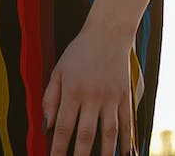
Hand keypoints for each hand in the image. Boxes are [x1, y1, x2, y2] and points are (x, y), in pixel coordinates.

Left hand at [43, 23, 135, 155]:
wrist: (109, 31)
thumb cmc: (80, 51)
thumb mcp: (58, 71)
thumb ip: (50, 99)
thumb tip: (47, 127)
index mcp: (73, 91)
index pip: (63, 128)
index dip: (58, 150)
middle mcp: (92, 96)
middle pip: (85, 135)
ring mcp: (111, 96)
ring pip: (108, 133)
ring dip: (104, 153)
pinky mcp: (125, 94)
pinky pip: (126, 121)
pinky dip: (126, 139)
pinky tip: (123, 152)